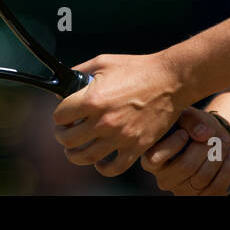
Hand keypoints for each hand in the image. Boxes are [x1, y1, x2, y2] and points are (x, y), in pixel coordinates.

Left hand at [52, 52, 185, 177]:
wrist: (170, 80)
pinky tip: (99, 161)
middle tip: (65, 131)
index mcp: (92, 99)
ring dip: (74, 154)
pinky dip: (102, 168)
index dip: (59, 115)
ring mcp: (120, 137)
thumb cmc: (137, 68)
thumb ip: (80, 72)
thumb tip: (64, 87)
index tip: (63, 115)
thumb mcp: (103, 62)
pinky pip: (113, 168)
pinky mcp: (136, 147)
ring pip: (84, 157)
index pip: (60, 116)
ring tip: (74, 149)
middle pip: (68, 139)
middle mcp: (103, 121)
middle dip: (62, 135)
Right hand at [141, 107, 229, 194]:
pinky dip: (227, 170)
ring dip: (217, 158)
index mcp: (151, 159)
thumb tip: (203, 135)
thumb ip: (190, 120)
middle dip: (203, 149)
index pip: (154, 159)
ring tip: (224, 142)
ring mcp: (182, 191)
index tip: (184, 133)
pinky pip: (216, 188)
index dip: (171, 146)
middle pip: (185, 167)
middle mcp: (164, 179)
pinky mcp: (201, 197)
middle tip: (213, 135)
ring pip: (202, 178)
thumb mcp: (187, 116)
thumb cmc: (191, 126)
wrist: (208, 138)